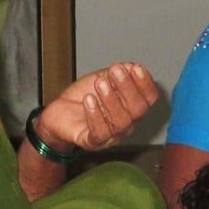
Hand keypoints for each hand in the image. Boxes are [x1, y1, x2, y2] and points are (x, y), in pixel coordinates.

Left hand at [37, 63, 159, 151]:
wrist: (59, 113)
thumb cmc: (84, 97)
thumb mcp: (103, 79)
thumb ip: (118, 74)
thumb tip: (131, 66)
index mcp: (132, 108)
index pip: (149, 99)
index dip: (145, 83)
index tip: (135, 68)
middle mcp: (126, 124)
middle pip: (138, 110)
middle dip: (128, 87)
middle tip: (115, 70)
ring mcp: (110, 135)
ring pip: (120, 122)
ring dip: (111, 100)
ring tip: (100, 83)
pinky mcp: (92, 142)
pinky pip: (99, 133)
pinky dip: (95, 115)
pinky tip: (89, 100)